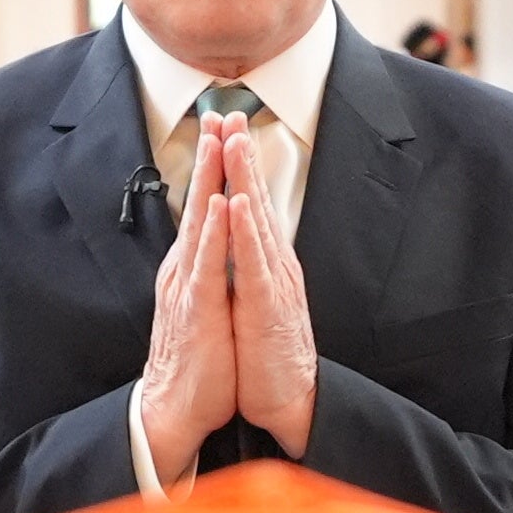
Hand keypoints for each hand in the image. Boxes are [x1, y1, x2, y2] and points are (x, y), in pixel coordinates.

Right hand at [133, 127, 240, 487]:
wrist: (175, 408)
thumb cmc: (197, 362)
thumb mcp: (206, 306)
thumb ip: (211, 273)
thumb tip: (219, 248)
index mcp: (192, 268)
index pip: (204, 208)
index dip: (215, 168)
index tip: (225, 129)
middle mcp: (185, 269)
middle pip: (200, 202)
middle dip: (211, 156)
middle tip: (220, 112)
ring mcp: (187, 286)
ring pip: (200, 222)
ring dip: (210, 179)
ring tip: (217, 141)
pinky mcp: (195, 308)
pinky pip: (205, 263)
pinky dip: (211, 232)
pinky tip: (217, 204)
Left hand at [218, 118, 320, 454]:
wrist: (288, 400)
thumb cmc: (267, 355)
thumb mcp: (254, 300)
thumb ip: (248, 268)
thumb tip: (238, 241)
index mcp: (265, 264)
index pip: (251, 205)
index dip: (238, 166)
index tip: (224, 128)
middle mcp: (273, 265)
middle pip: (257, 201)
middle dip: (243, 156)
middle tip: (231, 113)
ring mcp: (273, 283)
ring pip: (259, 222)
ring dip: (247, 179)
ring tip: (237, 142)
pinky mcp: (268, 307)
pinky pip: (255, 263)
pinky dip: (247, 231)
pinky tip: (240, 203)